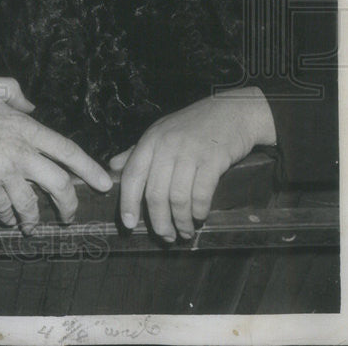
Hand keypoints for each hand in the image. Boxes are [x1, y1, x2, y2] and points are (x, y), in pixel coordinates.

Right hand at [0, 78, 113, 231]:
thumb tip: (31, 105)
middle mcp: (19, 149)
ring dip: (36, 220)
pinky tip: (6, 219)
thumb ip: (14, 91)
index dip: (89, 168)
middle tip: (70, 216)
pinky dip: (8, 217)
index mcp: (23, 126)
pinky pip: (4, 209)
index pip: (67, 149)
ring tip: (34, 226)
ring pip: (32, 204)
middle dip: (69, 205)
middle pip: (59, 184)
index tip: (103, 183)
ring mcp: (2, 170)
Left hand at [110, 87, 276, 241]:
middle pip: (154, 193)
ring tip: (185, 232)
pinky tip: (200, 217)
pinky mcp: (213, 159)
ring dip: (181, 221)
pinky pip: (201, 193)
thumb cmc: (194, 125)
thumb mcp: (161, 132)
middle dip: (158, 221)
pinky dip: (199, 210)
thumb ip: (137, 151)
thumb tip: (113, 167)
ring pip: (177, 197)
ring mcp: (190, 151)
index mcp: (150, 140)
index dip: (128, 203)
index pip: (132, 175)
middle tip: (165, 237)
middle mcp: (166, 145)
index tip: (129, 225)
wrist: (233, 111)